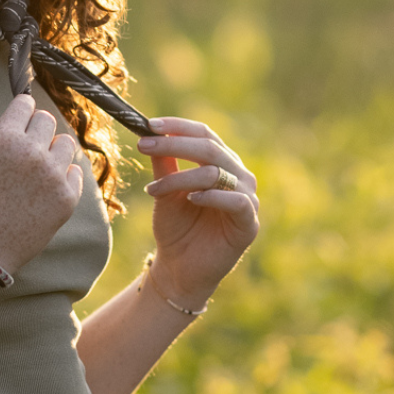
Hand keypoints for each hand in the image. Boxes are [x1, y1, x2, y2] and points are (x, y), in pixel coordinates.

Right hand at [0, 94, 84, 273]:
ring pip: (66, 143)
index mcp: (3, 138)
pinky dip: (64, 177)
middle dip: (39, 131)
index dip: (24, 112)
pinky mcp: (67, 198)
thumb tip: (33, 122)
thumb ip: (8, 140)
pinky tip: (47, 190)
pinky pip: (76, 172)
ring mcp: (52, 175)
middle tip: (29, 150)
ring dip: (55, 151)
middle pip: (48, 120)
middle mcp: (30, 151)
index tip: (24, 120)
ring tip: (40, 170)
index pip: (26, 104)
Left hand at [136, 117, 259, 308]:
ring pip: (216, 173)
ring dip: (181, 177)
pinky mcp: (249, 223)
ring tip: (154, 189)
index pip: (204, 134)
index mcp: (220, 163)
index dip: (178, 126)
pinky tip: (190, 198)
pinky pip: (235, 201)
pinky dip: (211, 196)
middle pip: (209, 148)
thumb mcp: (164, 191)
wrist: (179, 269)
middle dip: (174, 144)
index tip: (149, 124)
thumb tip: (149, 131)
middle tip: (144, 145)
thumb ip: (163, 164)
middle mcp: (238, 176)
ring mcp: (247, 198)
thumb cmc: (175, 228)